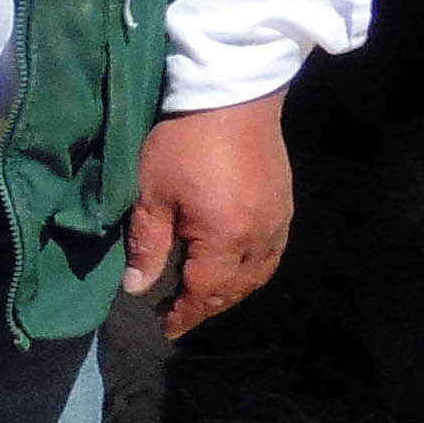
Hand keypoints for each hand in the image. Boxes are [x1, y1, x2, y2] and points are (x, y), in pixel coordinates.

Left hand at [125, 90, 291, 337]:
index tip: (166, 329)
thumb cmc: (182, 141)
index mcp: (226, 239)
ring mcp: (279, 220)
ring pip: (259, 273)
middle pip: (236, 288)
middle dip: (208, 305)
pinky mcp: (285, 203)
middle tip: (180, 314)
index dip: (185, 314)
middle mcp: (260, 237)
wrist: (232, 94)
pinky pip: (273, 252)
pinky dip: (253, 269)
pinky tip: (236, 266)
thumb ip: (147, 244)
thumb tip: (138, 288)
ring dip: (233, 291)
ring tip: (205, 295)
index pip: (204, 292)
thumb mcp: (152, 193)